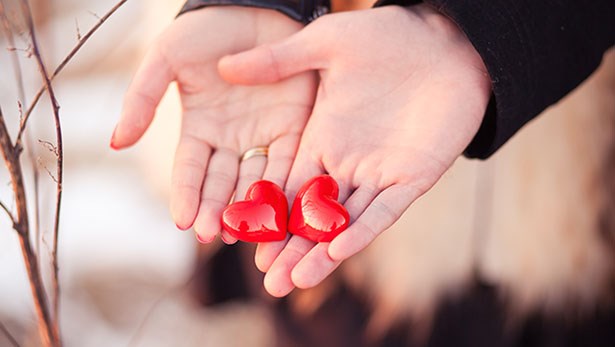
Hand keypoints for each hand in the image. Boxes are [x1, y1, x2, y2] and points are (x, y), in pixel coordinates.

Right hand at [112, 7, 316, 242]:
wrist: (254, 7)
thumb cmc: (206, 31)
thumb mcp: (167, 59)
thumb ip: (142, 98)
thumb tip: (115, 143)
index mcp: (199, 129)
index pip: (189, 171)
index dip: (186, 195)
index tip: (182, 221)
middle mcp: (230, 141)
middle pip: (222, 184)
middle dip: (217, 210)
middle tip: (214, 235)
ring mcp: (261, 137)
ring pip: (254, 181)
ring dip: (250, 208)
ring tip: (246, 231)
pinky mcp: (293, 128)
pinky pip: (288, 162)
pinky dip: (284, 185)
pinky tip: (280, 208)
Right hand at [219, 4, 491, 295]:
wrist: (443, 39)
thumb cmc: (384, 35)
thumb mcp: (326, 44)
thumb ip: (279, 61)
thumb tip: (225, 66)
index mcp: (321, 138)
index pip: (287, 185)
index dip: (266, 213)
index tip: (240, 238)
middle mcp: (346, 162)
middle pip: (312, 215)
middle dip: (291, 249)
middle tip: (268, 284)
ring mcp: (379, 172)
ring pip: (345, 222)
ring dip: (322, 252)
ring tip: (295, 282)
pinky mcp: (412, 176)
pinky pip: (384, 210)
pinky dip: (362, 230)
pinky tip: (339, 251)